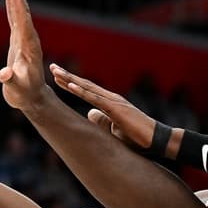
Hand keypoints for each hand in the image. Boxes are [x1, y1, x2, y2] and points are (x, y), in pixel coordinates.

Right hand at [0, 0, 48, 111]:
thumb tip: (4, 75)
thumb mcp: (16, 91)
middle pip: (22, 11)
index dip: (18, 9)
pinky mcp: (19, 38)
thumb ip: (10, 82)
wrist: (31, 97)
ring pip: (19, 10)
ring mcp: (24, 37)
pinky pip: (14, 16)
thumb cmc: (23, 95)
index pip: (23, 25)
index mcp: (29, 49)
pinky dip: (11, 2)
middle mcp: (29, 39)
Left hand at [50, 66, 171, 158]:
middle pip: (85, 85)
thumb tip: (89, 114)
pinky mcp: (116, 110)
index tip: (58, 77)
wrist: (156, 140)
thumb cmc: (137, 137)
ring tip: (56, 72)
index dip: (72, 83)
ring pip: (88, 88)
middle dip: (68, 76)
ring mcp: (113, 102)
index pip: (87, 90)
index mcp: (110, 102)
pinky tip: (70, 86)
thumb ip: (102, 119)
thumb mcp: (114, 128)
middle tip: (52, 67)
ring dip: (71, 80)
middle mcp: (110, 98)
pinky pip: (96, 99)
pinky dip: (82, 92)